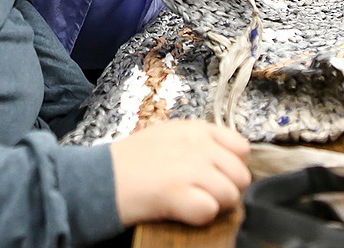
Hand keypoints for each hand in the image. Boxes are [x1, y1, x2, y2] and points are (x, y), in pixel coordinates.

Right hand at [110, 119, 250, 226]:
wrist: (102, 177)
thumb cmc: (132, 160)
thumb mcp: (168, 135)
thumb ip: (199, 141)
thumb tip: (230, 158)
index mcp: (193, 128)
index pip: (240, 146)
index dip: (232, 163)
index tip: (217, 172)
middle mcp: (195, 144)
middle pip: (241, 174)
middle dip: (226, 187)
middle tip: (202, 190)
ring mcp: (189, 168)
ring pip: (231, 195)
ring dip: (214, 204)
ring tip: (189, 199)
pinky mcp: (179, 194)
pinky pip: (210, 211)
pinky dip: (198, 215)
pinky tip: (181, 208)